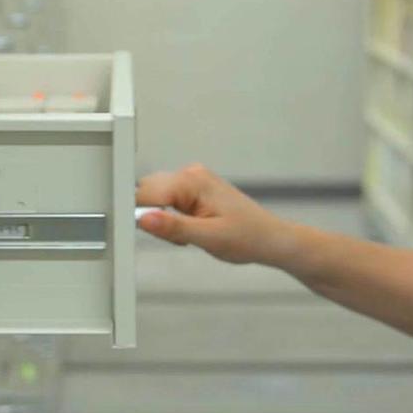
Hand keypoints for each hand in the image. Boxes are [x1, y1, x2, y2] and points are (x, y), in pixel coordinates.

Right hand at [135, 164, 294, 265]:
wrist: (270, 239)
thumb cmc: (247, 237)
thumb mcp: (208, 238)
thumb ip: (173, 228)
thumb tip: (143, 219)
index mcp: (192, 181)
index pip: (146, 192)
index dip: (142, 215)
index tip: (153, 233)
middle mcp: (190, 173)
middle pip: (148, 192)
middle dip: (154, 218)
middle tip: (180, 238)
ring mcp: (192, 179)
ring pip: (155, 197)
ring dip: (164, 220)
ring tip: (189, 234)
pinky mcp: (193, 188)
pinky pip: (167, 200)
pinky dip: (172, 218)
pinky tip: (191, 228)